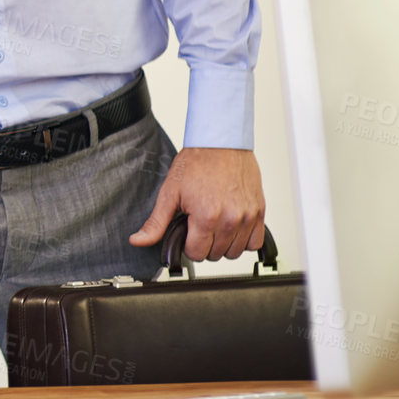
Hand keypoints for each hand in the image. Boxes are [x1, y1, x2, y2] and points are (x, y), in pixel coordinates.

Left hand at [129, 147, 265, 259]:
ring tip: (214, 225)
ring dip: (224, 244)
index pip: (197, 254)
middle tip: (199, 225)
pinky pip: (255, 242)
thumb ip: (156, 223)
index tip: (187, 232)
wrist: (221, 143)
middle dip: (204, 244)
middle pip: (216, 255)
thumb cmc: (196, 163)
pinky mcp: (259, 212)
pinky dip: (244, 240)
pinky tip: (231, 227)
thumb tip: (138, 240)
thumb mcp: (169, 193)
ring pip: (236, 252)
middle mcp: (230, 220)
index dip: (188, 245)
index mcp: (206, 217)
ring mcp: (248, 217)